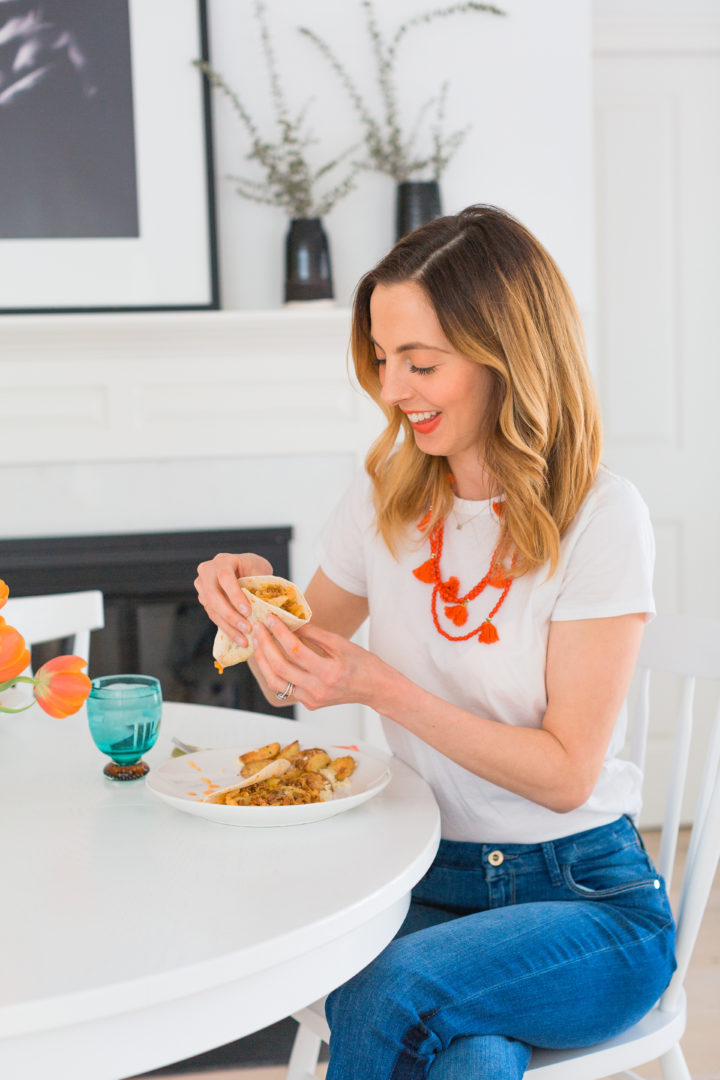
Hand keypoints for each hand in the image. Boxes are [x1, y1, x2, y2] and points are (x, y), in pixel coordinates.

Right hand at [194, 552, 272, 645]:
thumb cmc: (255, 569)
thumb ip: (259, 584)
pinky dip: (227, 629)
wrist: (244, 570)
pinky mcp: (204, 600)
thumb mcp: (260, 570)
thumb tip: (265, 607)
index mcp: (223, 560)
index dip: (235, 596)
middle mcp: (208, 571)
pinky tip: (239, 639)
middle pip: (213, 596)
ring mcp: (203, 586)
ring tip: (244, 639)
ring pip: (212, 609)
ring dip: (229, 626)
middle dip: (230, 615)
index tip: (248, 611)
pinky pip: (214, 616)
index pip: (225, 578)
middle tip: (246, 628)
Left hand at [251, 614, 382, 710]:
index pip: (295, 650)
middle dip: (264, 645)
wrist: (375, 689)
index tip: (269, 618)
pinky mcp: (308, 704)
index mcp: (328, 672)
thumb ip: (314, 634)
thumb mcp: (340, 643)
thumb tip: (290, 621)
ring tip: (257, 643)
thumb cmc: (362, 663)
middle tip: (257, 628)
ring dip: (263, 661)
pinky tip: (269, 657)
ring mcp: (311, 700)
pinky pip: (284, 688)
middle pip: (280, 667)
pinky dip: (274, 672)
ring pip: (276, 682)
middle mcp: (317, 690)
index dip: (279, 632)